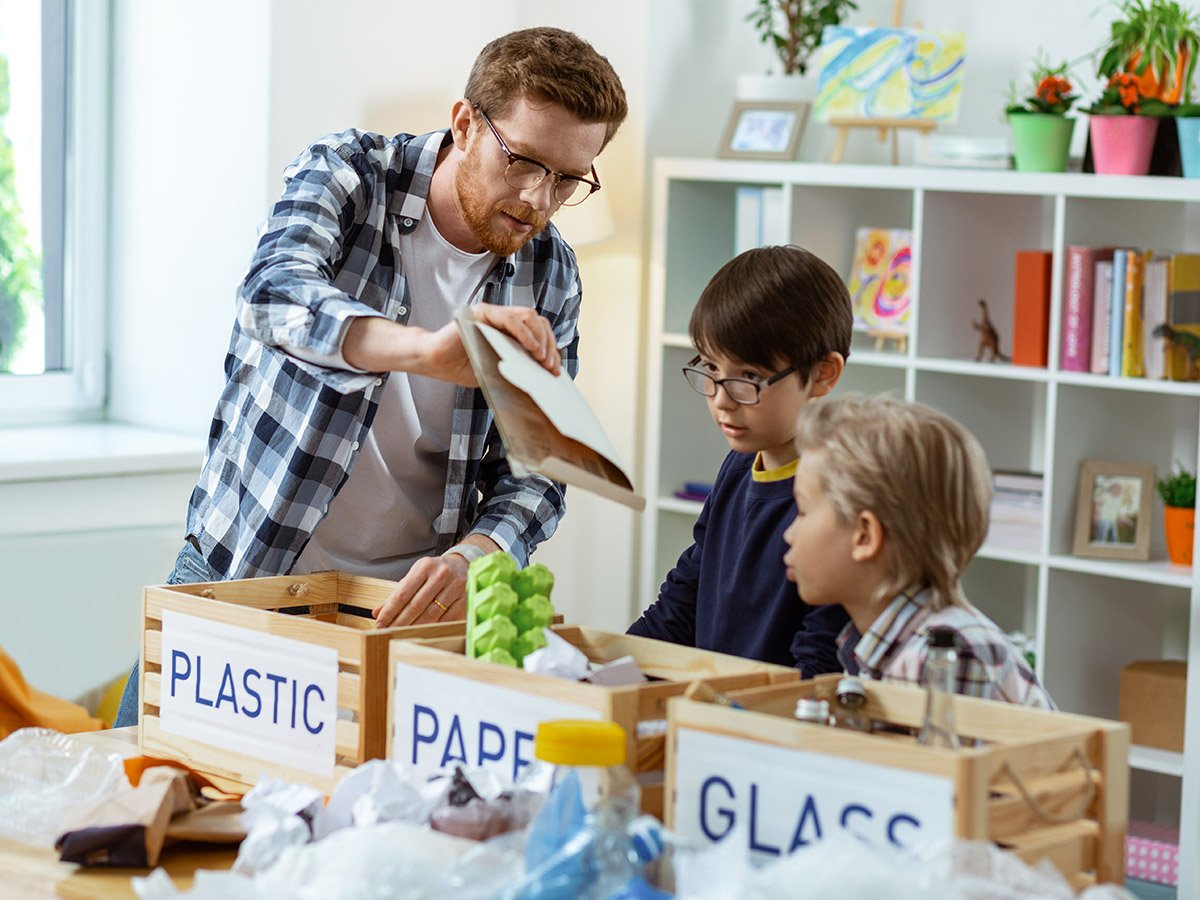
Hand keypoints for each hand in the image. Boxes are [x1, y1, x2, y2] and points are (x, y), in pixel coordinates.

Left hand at [372, 555, 467, 627]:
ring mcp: (455, 586)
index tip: (380, 623)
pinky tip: (424, 632)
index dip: (390, 610)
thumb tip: (377, 612)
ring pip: (432, 614)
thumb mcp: (416, 576)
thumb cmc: (435, 573)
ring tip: (403, 635)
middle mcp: (441, 574)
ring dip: (415, 627)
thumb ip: (397, 593)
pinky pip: (447, 619)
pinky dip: (434, 627)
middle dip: (400, 622)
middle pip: (416, 605)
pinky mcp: (466, 598)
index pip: (402, 593)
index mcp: (424, 567)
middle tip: (389, 633)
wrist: (462, 565)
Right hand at [424, 305, 561, 385]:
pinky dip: (524, 333)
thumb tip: (544, 377)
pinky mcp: (483, 313)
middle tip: (550, 367)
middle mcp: (504, 318)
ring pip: (529, 317)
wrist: (435, 362)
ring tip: (542, 359)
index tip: (555, 370)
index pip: (539, 334)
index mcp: (510, 331)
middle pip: (538, 323)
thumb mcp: (498, 369)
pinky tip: (531, 348)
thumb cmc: (463, 367)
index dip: (550, 350)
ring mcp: (494, 313)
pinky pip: (510, 319)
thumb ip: (517, 367)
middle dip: (549, 345)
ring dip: (540, 338)